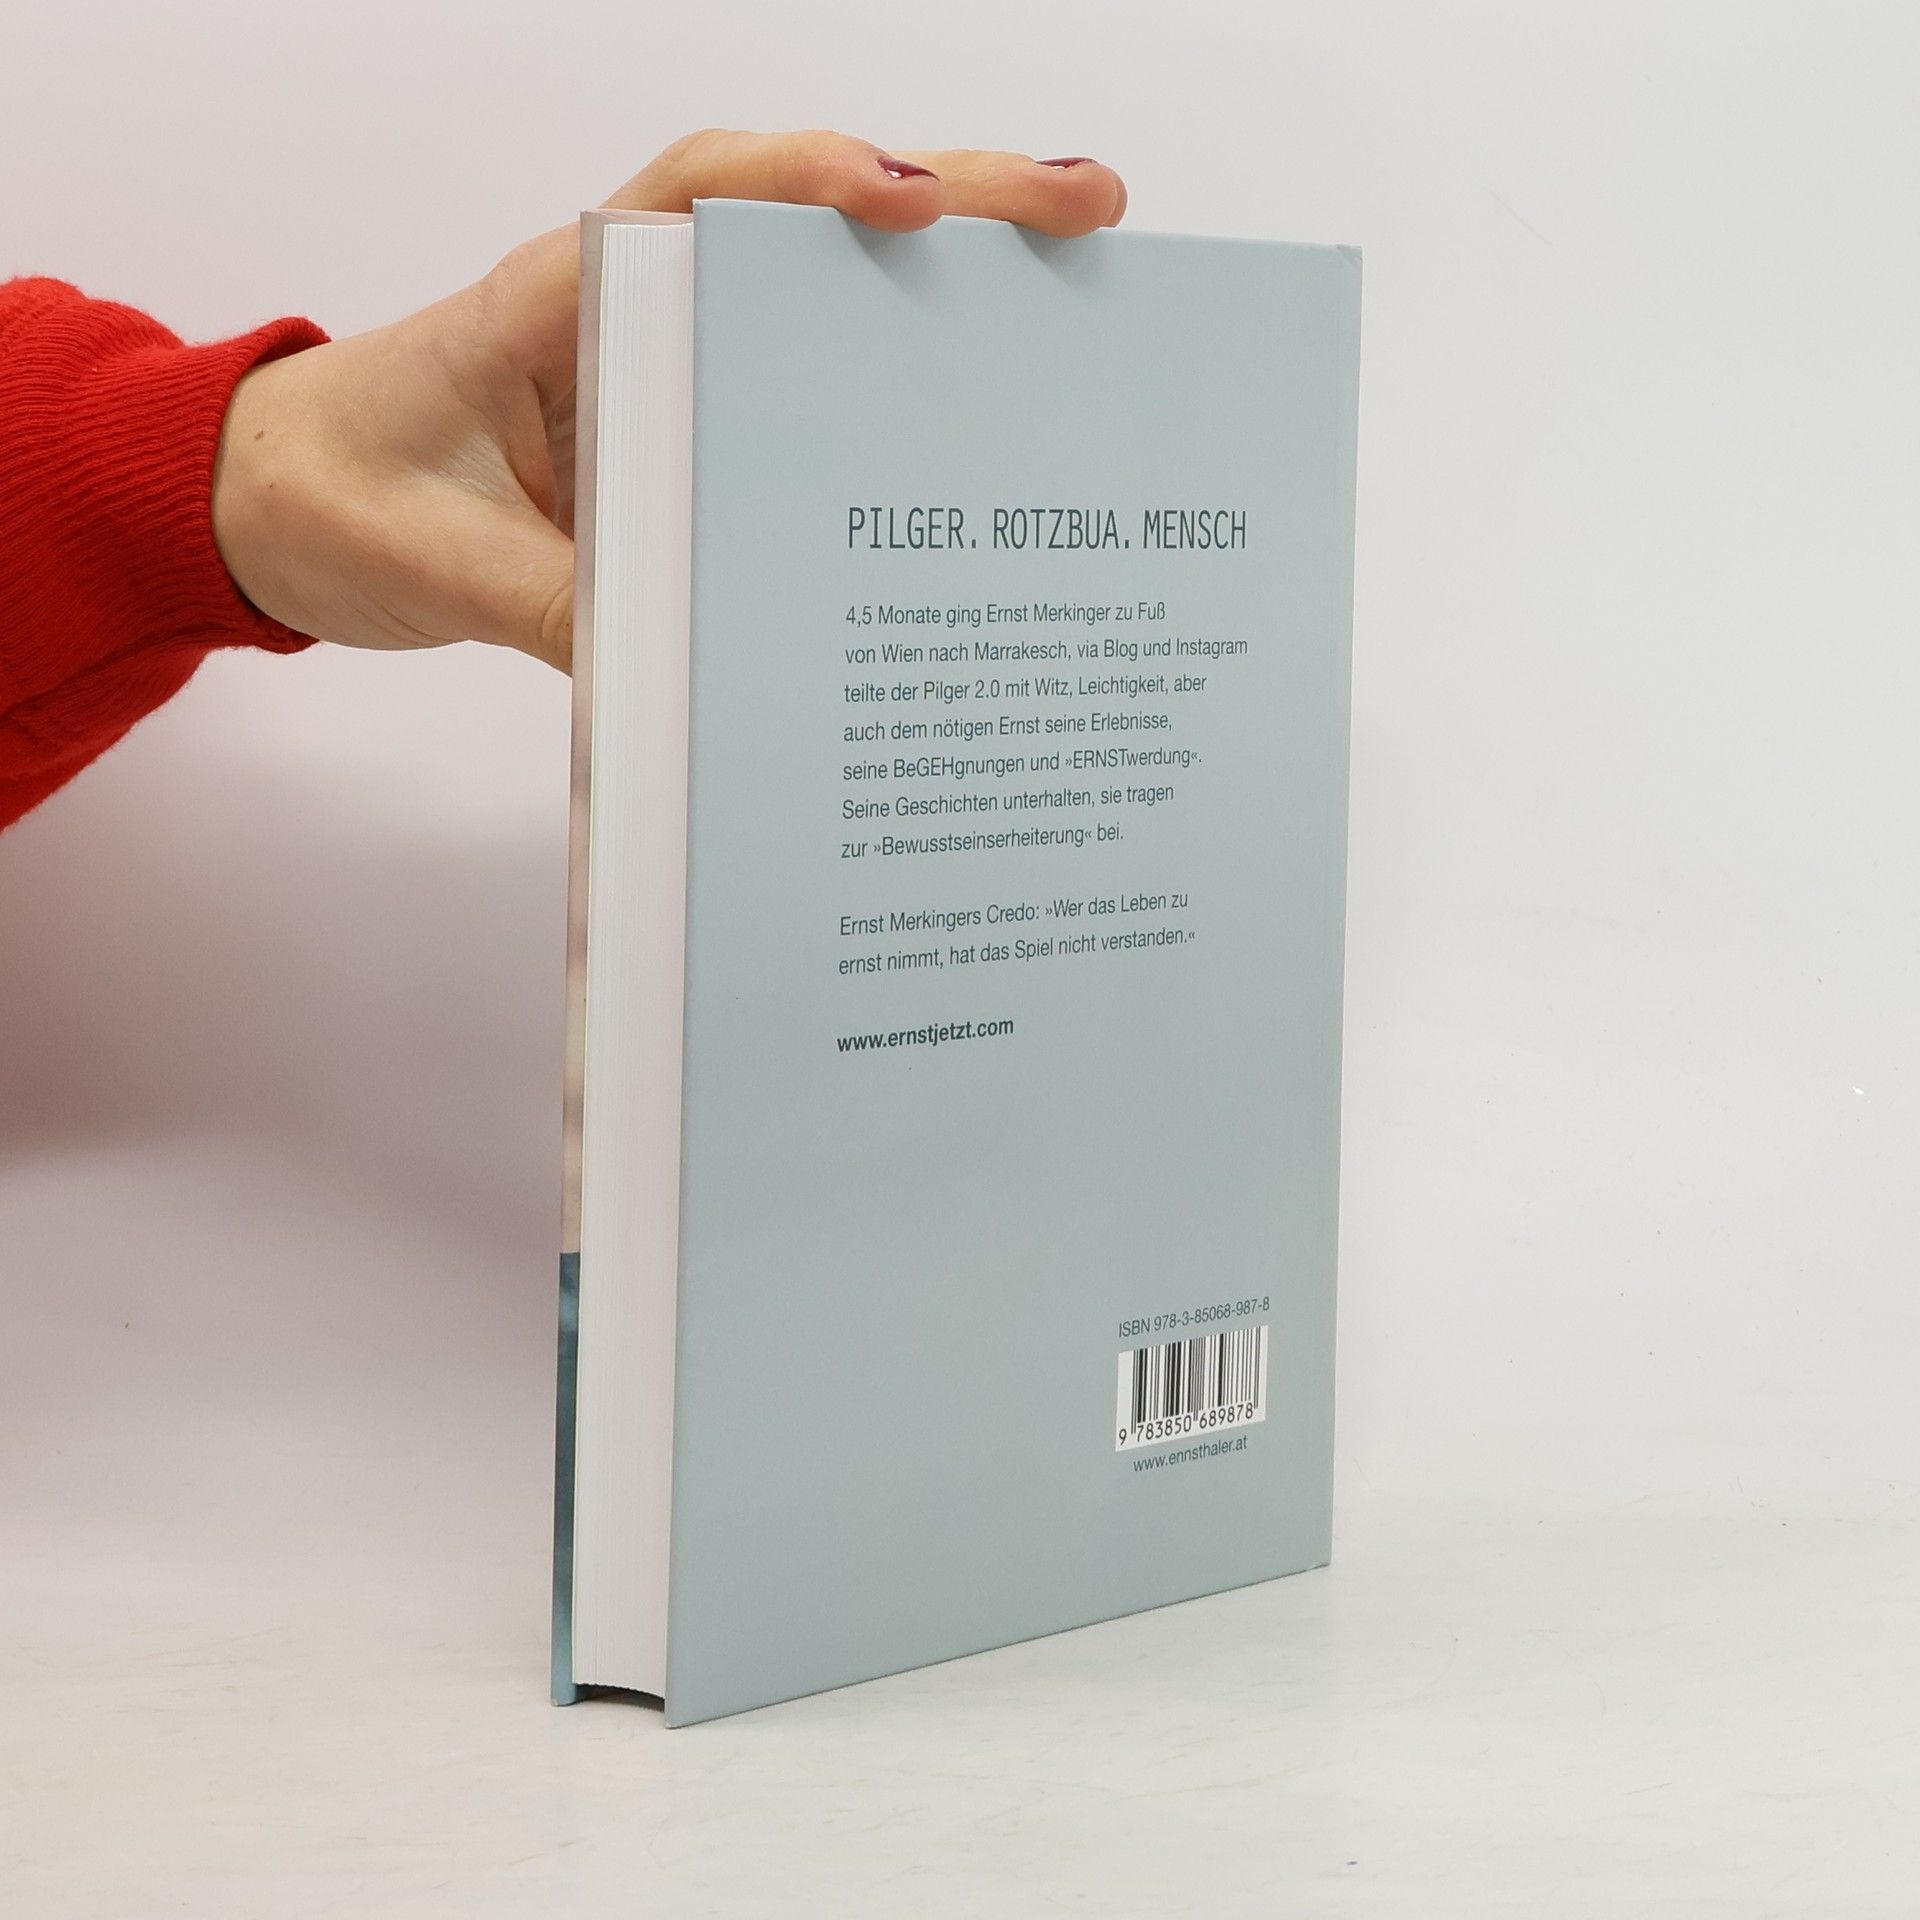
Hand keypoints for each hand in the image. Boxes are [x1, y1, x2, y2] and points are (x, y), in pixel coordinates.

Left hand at [212, 131, 1127, 672]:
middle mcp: (629, 312)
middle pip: (803, 226)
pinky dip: (895, 384)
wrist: (280, 512)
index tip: (916, 206)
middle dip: (955, 201)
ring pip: (823, 296)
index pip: (696, 204)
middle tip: (1088, 209)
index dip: (811, 188)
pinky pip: (802, 388)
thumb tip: (689, 669)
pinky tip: (982, 409)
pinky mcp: (684, 431)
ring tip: (1082, 281)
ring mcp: (667, 366)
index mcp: (555, 302)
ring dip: (952, 284)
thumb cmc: (338, 498)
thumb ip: (548, 600)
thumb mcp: (430, 559)